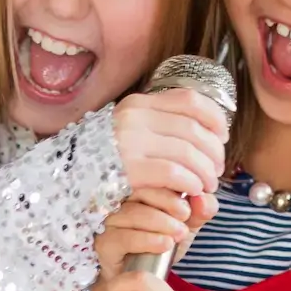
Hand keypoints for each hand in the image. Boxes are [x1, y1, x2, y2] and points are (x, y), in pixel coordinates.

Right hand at [94, 189, 218, 282]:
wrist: (145, 276)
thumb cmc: (164, 242)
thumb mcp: (188, 223)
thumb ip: (200, 209)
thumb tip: (205, 198)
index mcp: (137, 186)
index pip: (152, 173)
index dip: (175, 183)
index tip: (193, 197)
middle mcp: (118, 200)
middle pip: (141, 189)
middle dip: (169, 202)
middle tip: (186, 217)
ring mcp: (109, 222)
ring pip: (134, 213)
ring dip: (162, 223)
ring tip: (180, 233)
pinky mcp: (104, 244)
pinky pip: (125, 238)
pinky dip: (149, 240)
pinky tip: (166, 244)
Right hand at [112, 89, 227, 198]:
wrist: (66, 182)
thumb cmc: (105, 161)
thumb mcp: (131, 133)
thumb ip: (162, 128)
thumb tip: (210, 130)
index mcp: (138, 104)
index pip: (190, 100)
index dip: (215, 117)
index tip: (224, 135)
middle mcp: (134, 117)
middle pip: (194, 128)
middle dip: (214, 151)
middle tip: (218, 169)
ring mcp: (130, 142)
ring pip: (188, 151)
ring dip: (206, 170)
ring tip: (209, 184)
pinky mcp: (129, 168)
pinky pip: (174, 172)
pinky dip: (191, 181)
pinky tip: (194, 190)